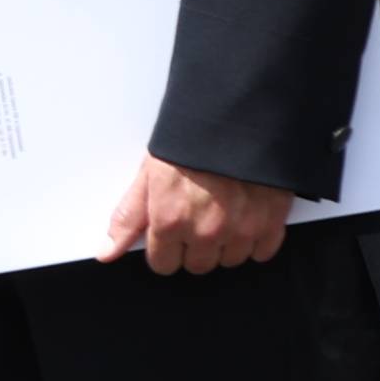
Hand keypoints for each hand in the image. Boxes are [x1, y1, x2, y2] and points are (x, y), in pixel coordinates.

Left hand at [102, 154, 288, 273]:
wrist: (236, 115)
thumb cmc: (191, 139)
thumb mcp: (149, 173)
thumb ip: (129, 218)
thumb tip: (108, 252)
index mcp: (170, 221)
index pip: (163, 265)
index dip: (165, 248)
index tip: (171, 232)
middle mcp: (206, 232)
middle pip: (197, 265)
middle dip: (195, 246)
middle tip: (198, 217)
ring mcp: (241, 229)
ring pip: (230, 260)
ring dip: (226, 244)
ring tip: (223, 212)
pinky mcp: (271, 222)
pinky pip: (262, 252)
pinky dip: (256, 239)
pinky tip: (247, 216)